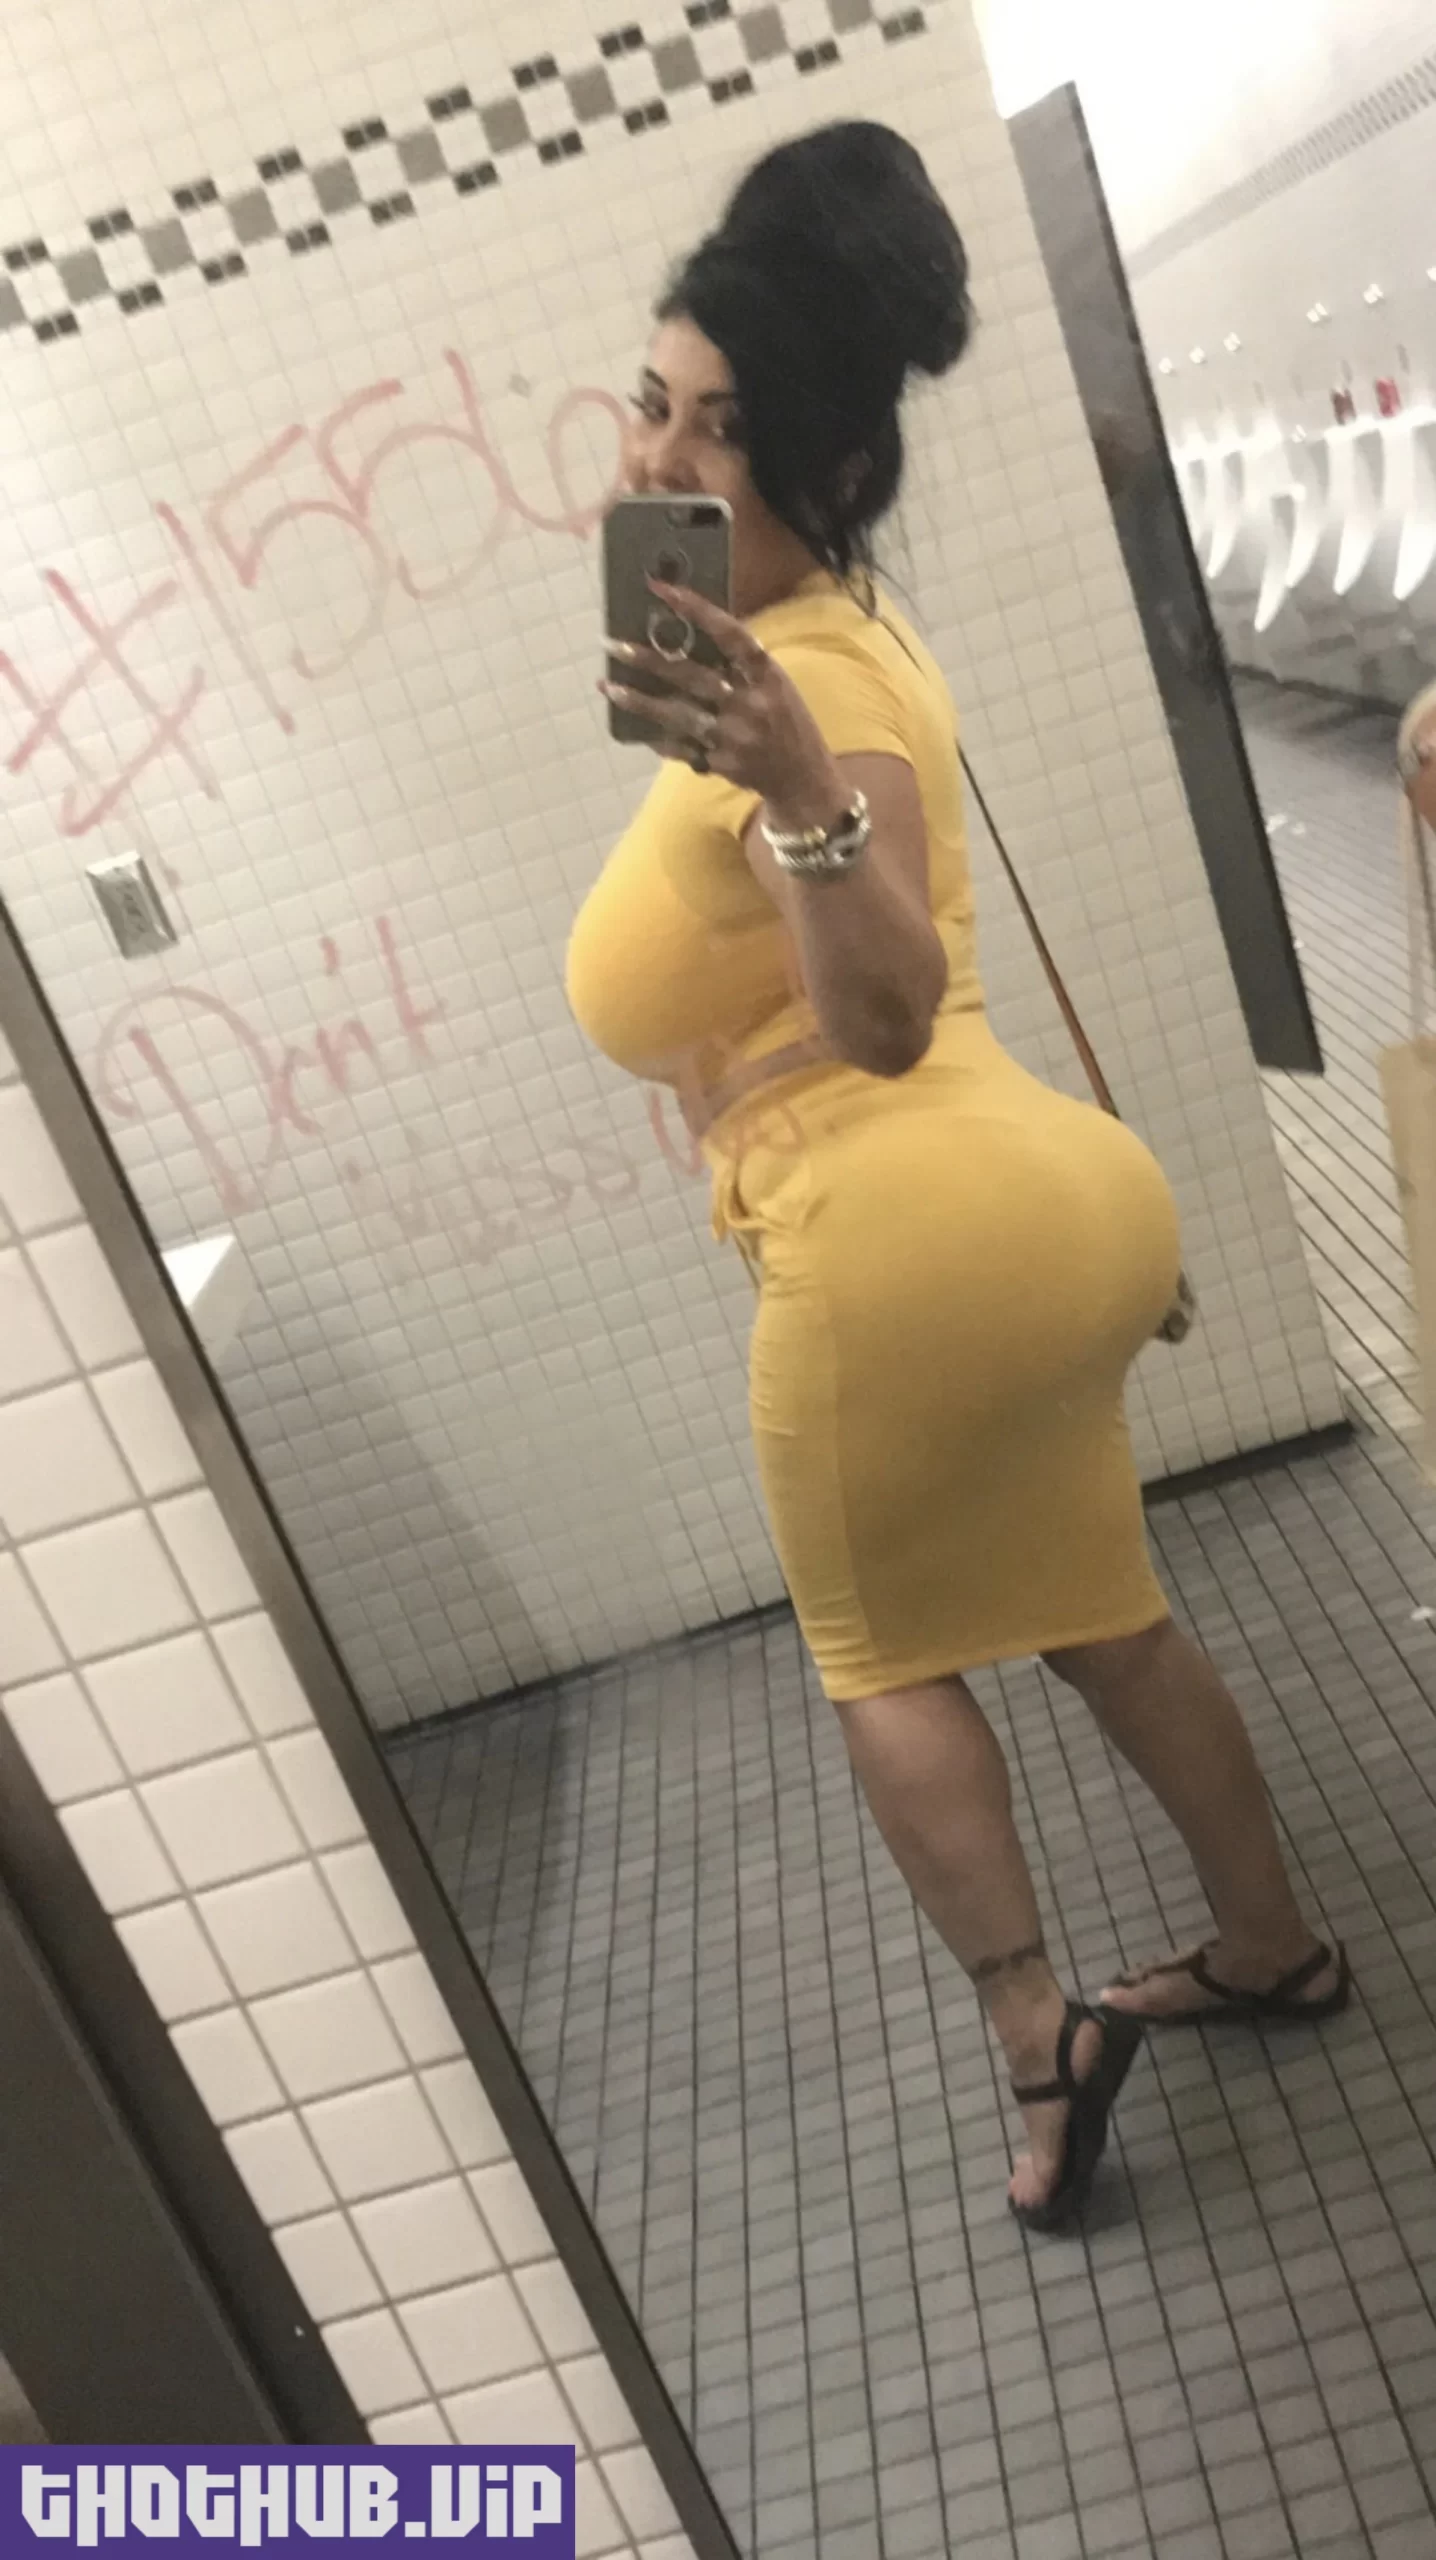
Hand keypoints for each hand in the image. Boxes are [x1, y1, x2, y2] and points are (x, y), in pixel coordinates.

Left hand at [601, 579, 845, 829]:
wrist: (804, 781)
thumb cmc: (789, 724)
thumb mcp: (777, 686)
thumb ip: (743, 666)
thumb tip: (695, 632)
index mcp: (768, 676)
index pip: (731, 634)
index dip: (697, 609)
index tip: (663, 590)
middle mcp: (751, 704)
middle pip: (691, 676)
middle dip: (649, 659)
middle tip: (613, 643)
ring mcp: (734, 736)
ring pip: (677, 714)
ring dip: (639, 701)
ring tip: (608, 685)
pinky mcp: (721, 763)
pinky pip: (681, 747)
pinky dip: (659, 738)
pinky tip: (637, 729)